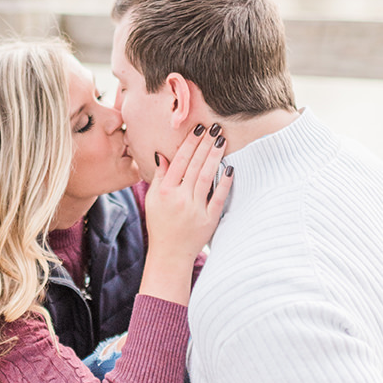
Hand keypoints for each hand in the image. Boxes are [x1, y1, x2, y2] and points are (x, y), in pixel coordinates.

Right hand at [140, 126, 232, 305]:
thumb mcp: (152, 200)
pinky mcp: (209, 219)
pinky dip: (224, 182)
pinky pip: (218, 197)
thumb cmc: (160, 224)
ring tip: (221, 140)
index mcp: (164, 192)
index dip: (189, 143)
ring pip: (206, 177)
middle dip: (205, 144)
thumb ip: (159, 177)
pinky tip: (229, 168)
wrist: (169, 254)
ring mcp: (195, 209)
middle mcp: (179, 198)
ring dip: (214, 156)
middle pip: (194, 165)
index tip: (198, 129)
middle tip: (214, 127)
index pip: (179, 161)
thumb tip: (163, 154)